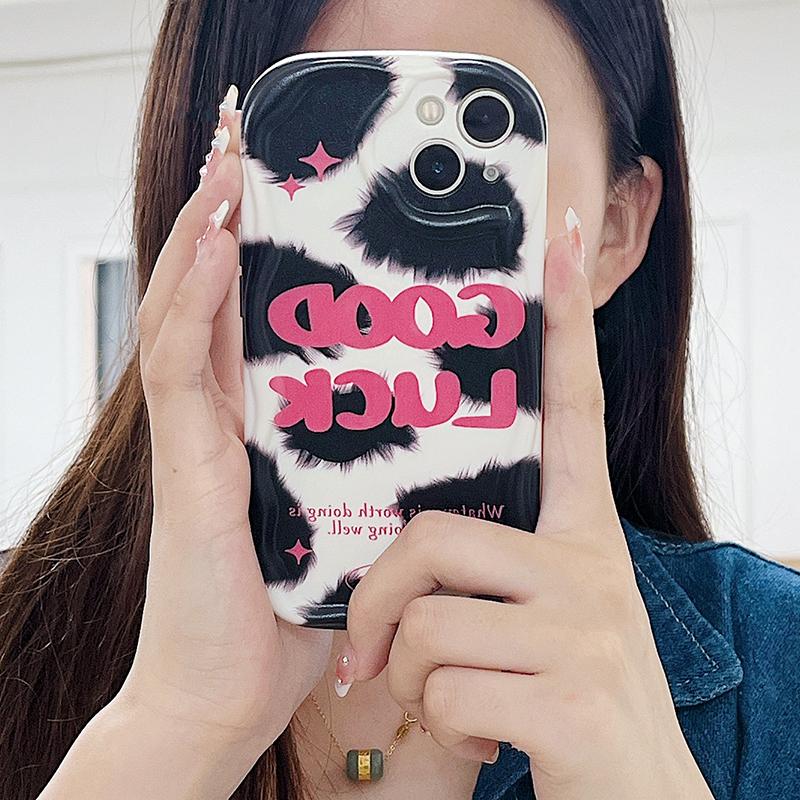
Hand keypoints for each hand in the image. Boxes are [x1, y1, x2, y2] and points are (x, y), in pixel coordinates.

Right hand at [120, 100, 331, 760]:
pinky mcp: (183, 463)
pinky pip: (182, 365)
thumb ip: (380, 463)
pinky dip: (195, 301)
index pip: (261, 319)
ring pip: (190, 312)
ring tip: (233, 166)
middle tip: (251, 147)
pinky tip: (220, 246)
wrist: (236, 688)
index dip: (270, 253)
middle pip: (220, 296)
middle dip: (232, 218)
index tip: (297, 194)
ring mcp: (197, 435)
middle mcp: (224, 416)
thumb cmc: (299, 602)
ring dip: (209, 235)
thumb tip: (447, 426)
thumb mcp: (354, 512)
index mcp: (264, 422)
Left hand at [334, 214, 713, 799]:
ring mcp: (583, 627)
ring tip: (455, 706)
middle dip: (378, 603)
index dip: (565, 327)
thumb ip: (495, 569)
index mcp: (581, 535)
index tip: (562, 243)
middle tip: (367, 653)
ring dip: (412, 680)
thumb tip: (415, 552)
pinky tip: (485, 743)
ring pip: (425, 620)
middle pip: (431, 536)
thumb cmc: (571, 701)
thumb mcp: (544, 618)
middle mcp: (589, 564)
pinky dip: (439, 725)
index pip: (569, 411)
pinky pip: (442, 684)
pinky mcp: (570, 693)